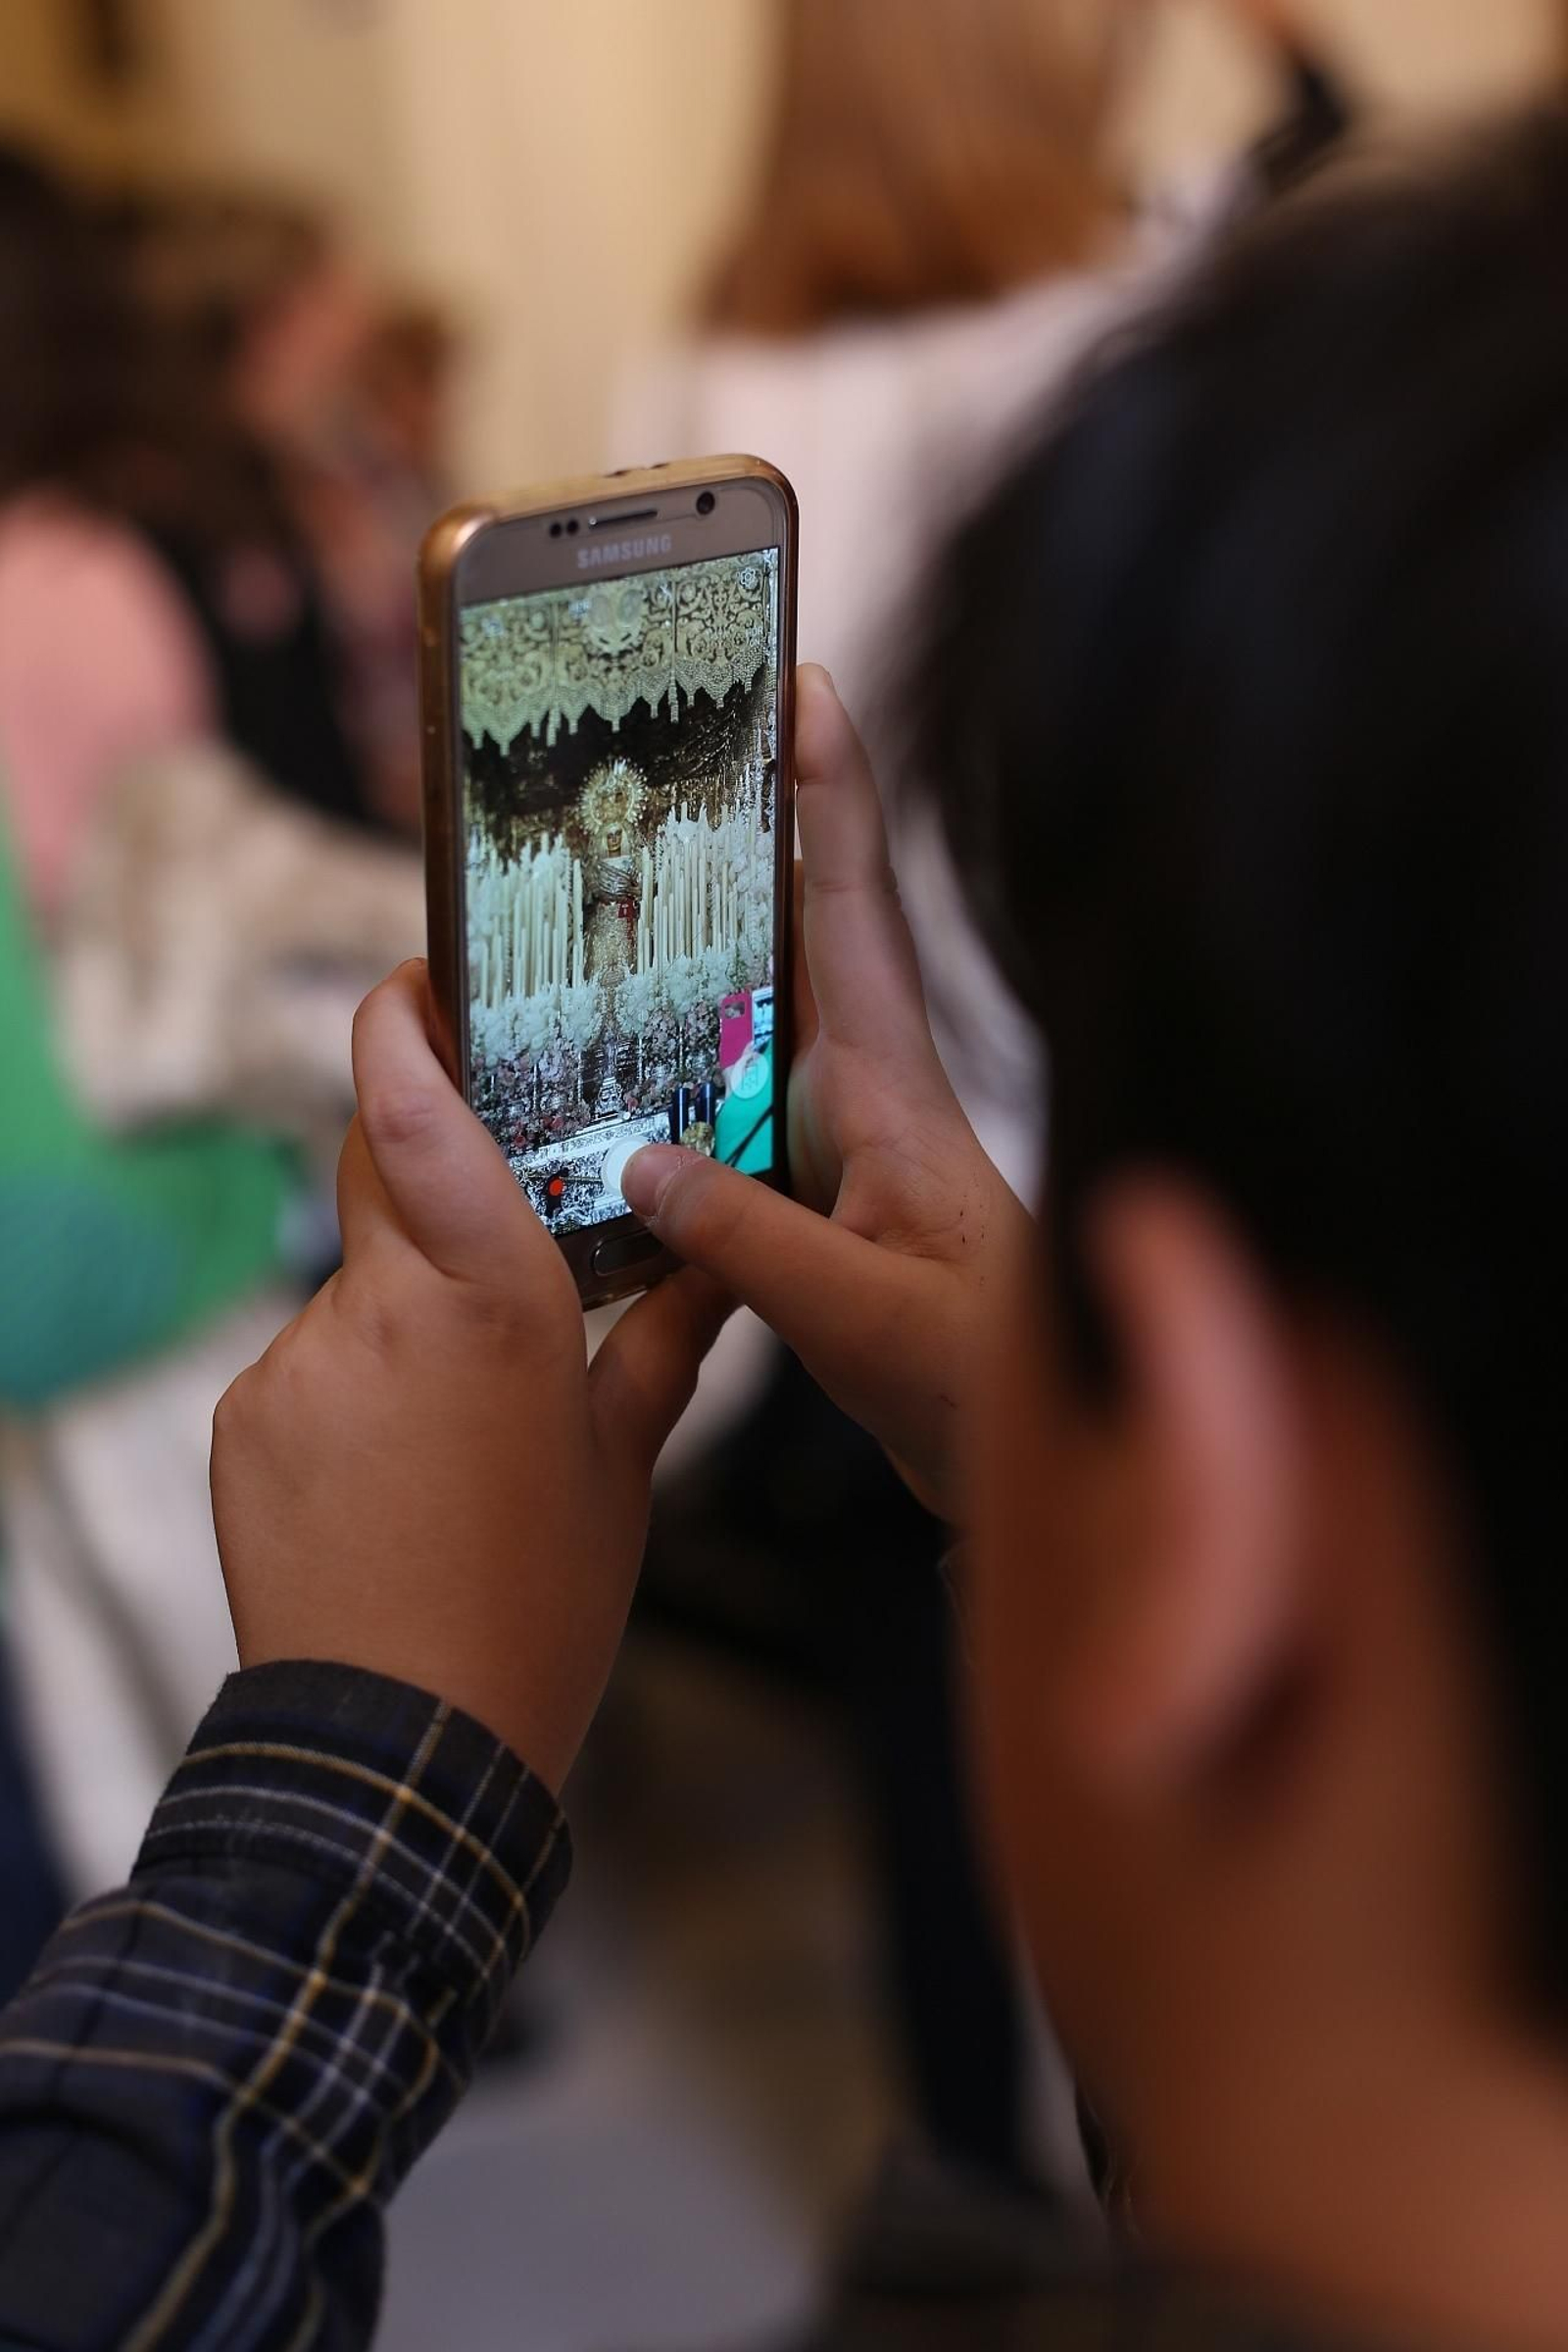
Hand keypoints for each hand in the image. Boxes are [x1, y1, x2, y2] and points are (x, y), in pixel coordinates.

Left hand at [211, 961, 728, 1789]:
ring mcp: (296, 1363)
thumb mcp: (623, 1466)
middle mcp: (377, 1308)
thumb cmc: (537, 1603)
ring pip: (357, 1284)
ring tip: (463, 1430)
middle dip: (430, 1168)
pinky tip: (401, 1477)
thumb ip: (665, 1342)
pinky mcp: (245, 1418)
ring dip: (408, 1317)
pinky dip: (358, 1388)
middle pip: (380, 1171)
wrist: (399, 1743)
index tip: (414, 982)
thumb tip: (722, 1261)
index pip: (409, 1107)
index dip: (399, 1023)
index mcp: (488, 1298)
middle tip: (494, 1218)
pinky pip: (310, 1361)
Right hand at [621, 667, 1031, 1521]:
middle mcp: (867, 1088)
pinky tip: (613, 1073)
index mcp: (891, 1088)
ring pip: (760, 1009)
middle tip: (676, 736)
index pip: (857, 907)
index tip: (800, 681)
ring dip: (701, 941)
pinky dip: (678, 1068)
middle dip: (751, 824)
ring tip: (612, 873)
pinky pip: (734, 1100)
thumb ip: (748, 1242)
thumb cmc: (988, 1377)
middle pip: (802, 925)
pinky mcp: (821, 1193)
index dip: (832, 787)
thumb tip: (638, 1167)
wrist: (1051, 1451)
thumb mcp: (860, 1313)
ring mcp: (844, 1136)